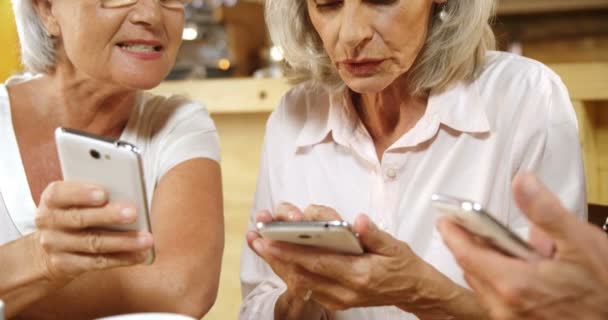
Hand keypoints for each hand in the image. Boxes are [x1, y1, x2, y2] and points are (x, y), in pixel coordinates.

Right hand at [32, 181, 153, 281]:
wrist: (52, 246)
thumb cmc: (78, 211)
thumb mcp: (79, 199)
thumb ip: (99, 194)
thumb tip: (130, 196)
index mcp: (52, 199)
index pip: (60, 193)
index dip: (80, 193)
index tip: (103, 193)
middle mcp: (49, 222)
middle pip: (79, 219)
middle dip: (108, 216)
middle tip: (133, 213)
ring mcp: (55, 245)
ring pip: (92, 243)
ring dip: (123, 241)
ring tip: (147, 239)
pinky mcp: (65, 265)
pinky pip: (96, 262)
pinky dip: (121, 259)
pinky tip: (140, 255)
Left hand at [248, 203, 472, 317]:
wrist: (413, 291)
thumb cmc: (402, 265)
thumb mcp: (394, 245)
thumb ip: (373, 234)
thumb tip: (358, 221)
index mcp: (359, 275)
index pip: (319, 261)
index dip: (293, 250)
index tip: (271, 238)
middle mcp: (345, 291)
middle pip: (303, 273)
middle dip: (277, 255)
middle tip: (256, 238)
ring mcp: (339, 299)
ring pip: (301, 281)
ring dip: (279, 263)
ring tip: (260, 244)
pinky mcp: (336, 301)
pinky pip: (307, 286)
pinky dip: (291, 271)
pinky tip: (278, 257)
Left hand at [438, 172, 607, 319]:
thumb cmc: (606, 291)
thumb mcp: (581, 243)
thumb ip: (545, 211)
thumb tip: (522, 182)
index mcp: (515, 284)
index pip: (466, 254)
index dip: (452, 232)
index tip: (445, 217)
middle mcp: (506, 307)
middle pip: (471, 269)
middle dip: (468, 244)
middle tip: (470, 224)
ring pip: (482, 285)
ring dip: (483, 263)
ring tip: (498, 243)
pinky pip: (496, 299)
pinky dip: (497, 279)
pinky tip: (518, 268)